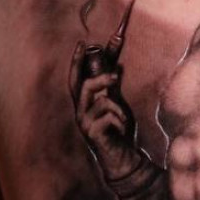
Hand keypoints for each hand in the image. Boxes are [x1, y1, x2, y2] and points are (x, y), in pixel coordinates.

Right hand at [69, 42, 136, 179]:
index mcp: (84, 103)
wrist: (122, 157)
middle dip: (100, 77)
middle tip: (117, 75)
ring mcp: (84, 123)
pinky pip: (108, 116)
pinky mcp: (92, 134)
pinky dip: (119, 119)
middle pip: (83, 86)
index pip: (75, 78)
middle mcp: (80, 111)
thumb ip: (113, 86)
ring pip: (100, 101)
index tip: (81, 43)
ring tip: (124, 117)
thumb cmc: (118, 130)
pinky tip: (121, 129)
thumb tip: (117, 66)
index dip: (76, 61)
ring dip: (117, 107)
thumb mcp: (116, 104)